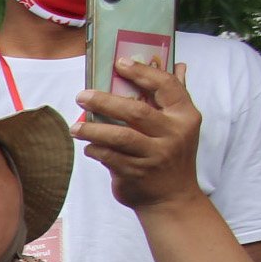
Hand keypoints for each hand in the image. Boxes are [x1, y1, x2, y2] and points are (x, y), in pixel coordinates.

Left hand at [77, 59, 203, 211]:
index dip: (142, 72)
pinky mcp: (136, 173)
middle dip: (105, 101)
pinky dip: (95, 150)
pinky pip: (110, 157)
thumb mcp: (182, 126)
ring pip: (120, 136)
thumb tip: (178, 64)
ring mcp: (154, 155)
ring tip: (75, 126)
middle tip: (81, 95)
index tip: (120, 63)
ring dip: (93, 129)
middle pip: (136, 111)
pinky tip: (87, 147)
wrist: (172, 199)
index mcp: (185, 116)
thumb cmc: (172, 155)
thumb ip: (175, 96)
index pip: (166, 86)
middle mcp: (172, 134)